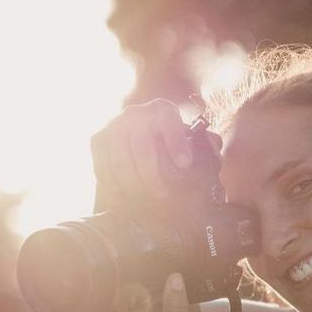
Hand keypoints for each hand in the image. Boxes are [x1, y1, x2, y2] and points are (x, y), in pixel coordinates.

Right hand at [90, 98, 220, 205]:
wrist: (139, 138)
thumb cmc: (171, 146)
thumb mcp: (190, 142)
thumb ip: (205, 145)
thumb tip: (213, 144)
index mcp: (162, 111)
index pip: (169, 122)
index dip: (176, 143)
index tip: (184, 165)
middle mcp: (136, 114)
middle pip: (143, 149)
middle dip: (153, 176)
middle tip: (162, 195)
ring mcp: (114, 126)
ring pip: (120, 161)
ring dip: (133, 185)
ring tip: (143, 201)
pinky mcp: (98, 140)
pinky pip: (103, 166)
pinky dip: (113, 185)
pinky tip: (124, 197)